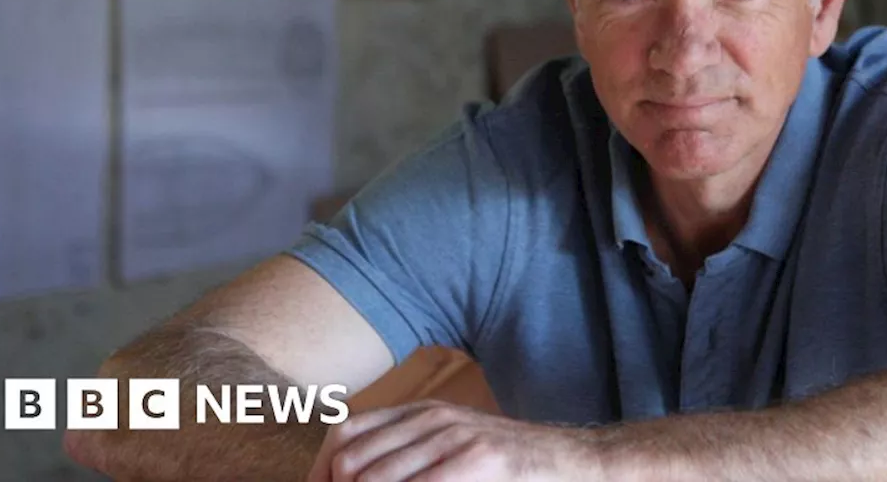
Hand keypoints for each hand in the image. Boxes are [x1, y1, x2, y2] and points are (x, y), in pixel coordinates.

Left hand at [306, 400, 605, 481]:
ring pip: (376, 476)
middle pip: (350, 457)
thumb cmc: (504, 464)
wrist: (566, 460)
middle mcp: (431, 417)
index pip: (344, 434)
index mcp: (419, 411)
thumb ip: (407, 454)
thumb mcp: (450, 444)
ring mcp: (454, 436)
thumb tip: (350, 474)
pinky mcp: (477, 459)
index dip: (319, 471)